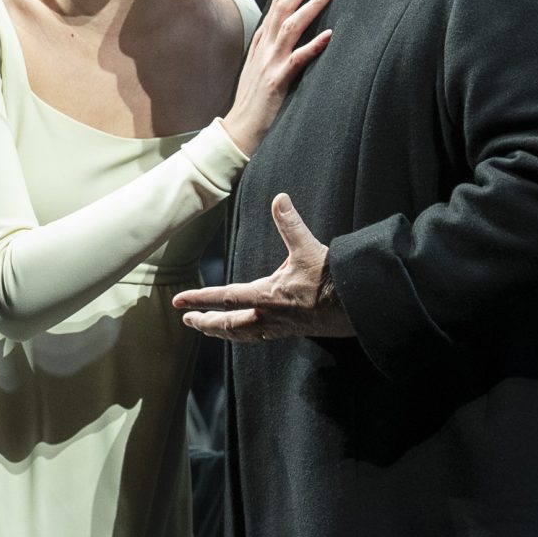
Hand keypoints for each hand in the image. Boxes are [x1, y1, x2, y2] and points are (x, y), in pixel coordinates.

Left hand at [173, 194, 352, 341]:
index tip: (179, 302)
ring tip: (209, 329)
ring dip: (222, 332)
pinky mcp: (291, 331)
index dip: (199, 299)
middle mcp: (269, 316)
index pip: (224, 298)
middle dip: (205, 323)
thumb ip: (291, 224)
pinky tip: (244, 332)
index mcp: (268, 296)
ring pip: (242, 335)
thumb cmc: (333, 279)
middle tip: (188, 320)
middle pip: (228, 325)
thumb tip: (279, 199)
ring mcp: (280, 328)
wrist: (358, 308)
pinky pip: (259, 337)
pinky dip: (244, 335)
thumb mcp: (309, 248)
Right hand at [219, 0, 337, 155]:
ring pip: (291, 25)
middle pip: (284, 4)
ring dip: (312, 4)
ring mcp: (270, 62)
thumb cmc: (254, 99)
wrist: (239, 129)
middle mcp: (265, 46)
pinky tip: (329, 35)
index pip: (278, 0)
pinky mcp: (278, 80)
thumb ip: (272, 44)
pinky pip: (297, 59)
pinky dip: (313, 46)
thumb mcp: (260, 65)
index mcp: (262, 40)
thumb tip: (287, 25)